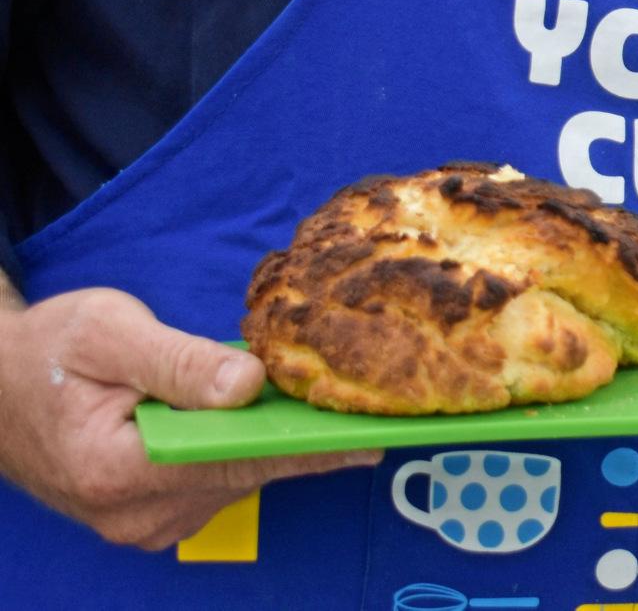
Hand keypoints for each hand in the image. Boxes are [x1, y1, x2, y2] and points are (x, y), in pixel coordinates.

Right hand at [0, 287, 379, 548]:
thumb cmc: (50, 353)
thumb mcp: (108, 334)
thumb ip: (179, 362)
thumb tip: (249, 384)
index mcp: (117, 469)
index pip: (233, 459)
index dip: (305, 446)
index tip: (367, 436)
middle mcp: (134, 512)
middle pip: (243, 472)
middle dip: (294, 433)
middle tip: (345, 393)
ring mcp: (145, 522)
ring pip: (237, 478)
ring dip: (266, 438)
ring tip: (287, 391)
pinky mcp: (154, 516)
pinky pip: (220, 480)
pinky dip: (241, 447)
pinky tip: (243, 412)